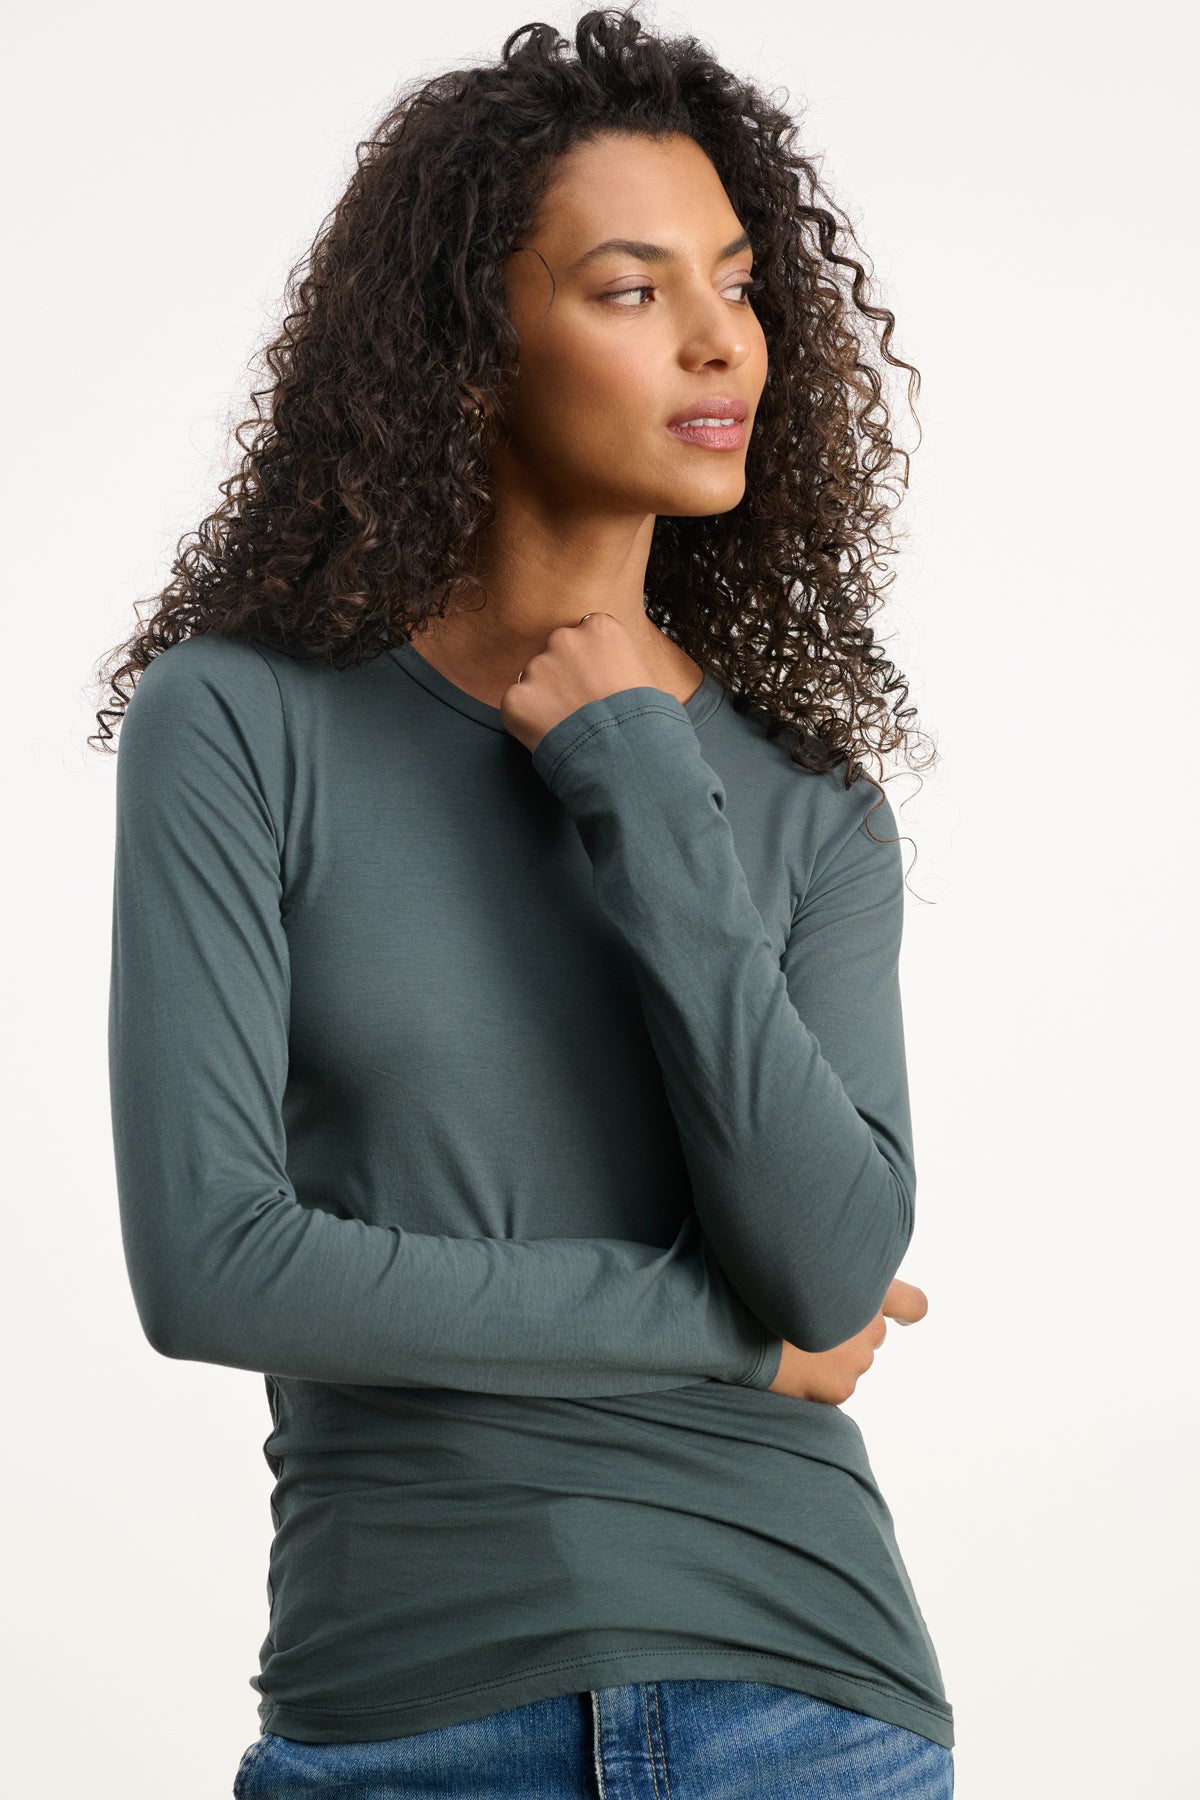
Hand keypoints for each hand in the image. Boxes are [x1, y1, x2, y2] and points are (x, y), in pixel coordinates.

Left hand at [499, 613, 656, 754]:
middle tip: (580, 708)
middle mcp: (564, 639)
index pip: (586, 634)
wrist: (626, 757)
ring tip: (568, 727)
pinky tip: (550, 737)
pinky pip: (516, 706)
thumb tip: (617, 677)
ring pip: (534, 679)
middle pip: (557, 651)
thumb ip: (620, 664)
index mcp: (599, 629)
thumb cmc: (646, 722)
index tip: (597, 684)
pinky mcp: (516, 698)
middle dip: (564, 675)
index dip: (591, 662)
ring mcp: (537, 668)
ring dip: (545, 698)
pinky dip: (527, 722)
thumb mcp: (647, 680)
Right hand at [767, 1278, 928, 1403]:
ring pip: (851, 1362)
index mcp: (864, 1286)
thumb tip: (828, 1287)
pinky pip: (832, 1386)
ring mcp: (858, 1359)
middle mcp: (870, 1323)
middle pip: (872, 1333)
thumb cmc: (756, 1288)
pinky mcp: (841, 1388)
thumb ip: (826, 1276)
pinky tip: (787, 1367)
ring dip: (829, 1357)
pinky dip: (813, 1380)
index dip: (907, 1310)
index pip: (912, 1303)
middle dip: (848, 1333)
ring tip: (789, 1347)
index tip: (901, 1316)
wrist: (734, 1322)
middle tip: (807, 1327)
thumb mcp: (798, 1267)